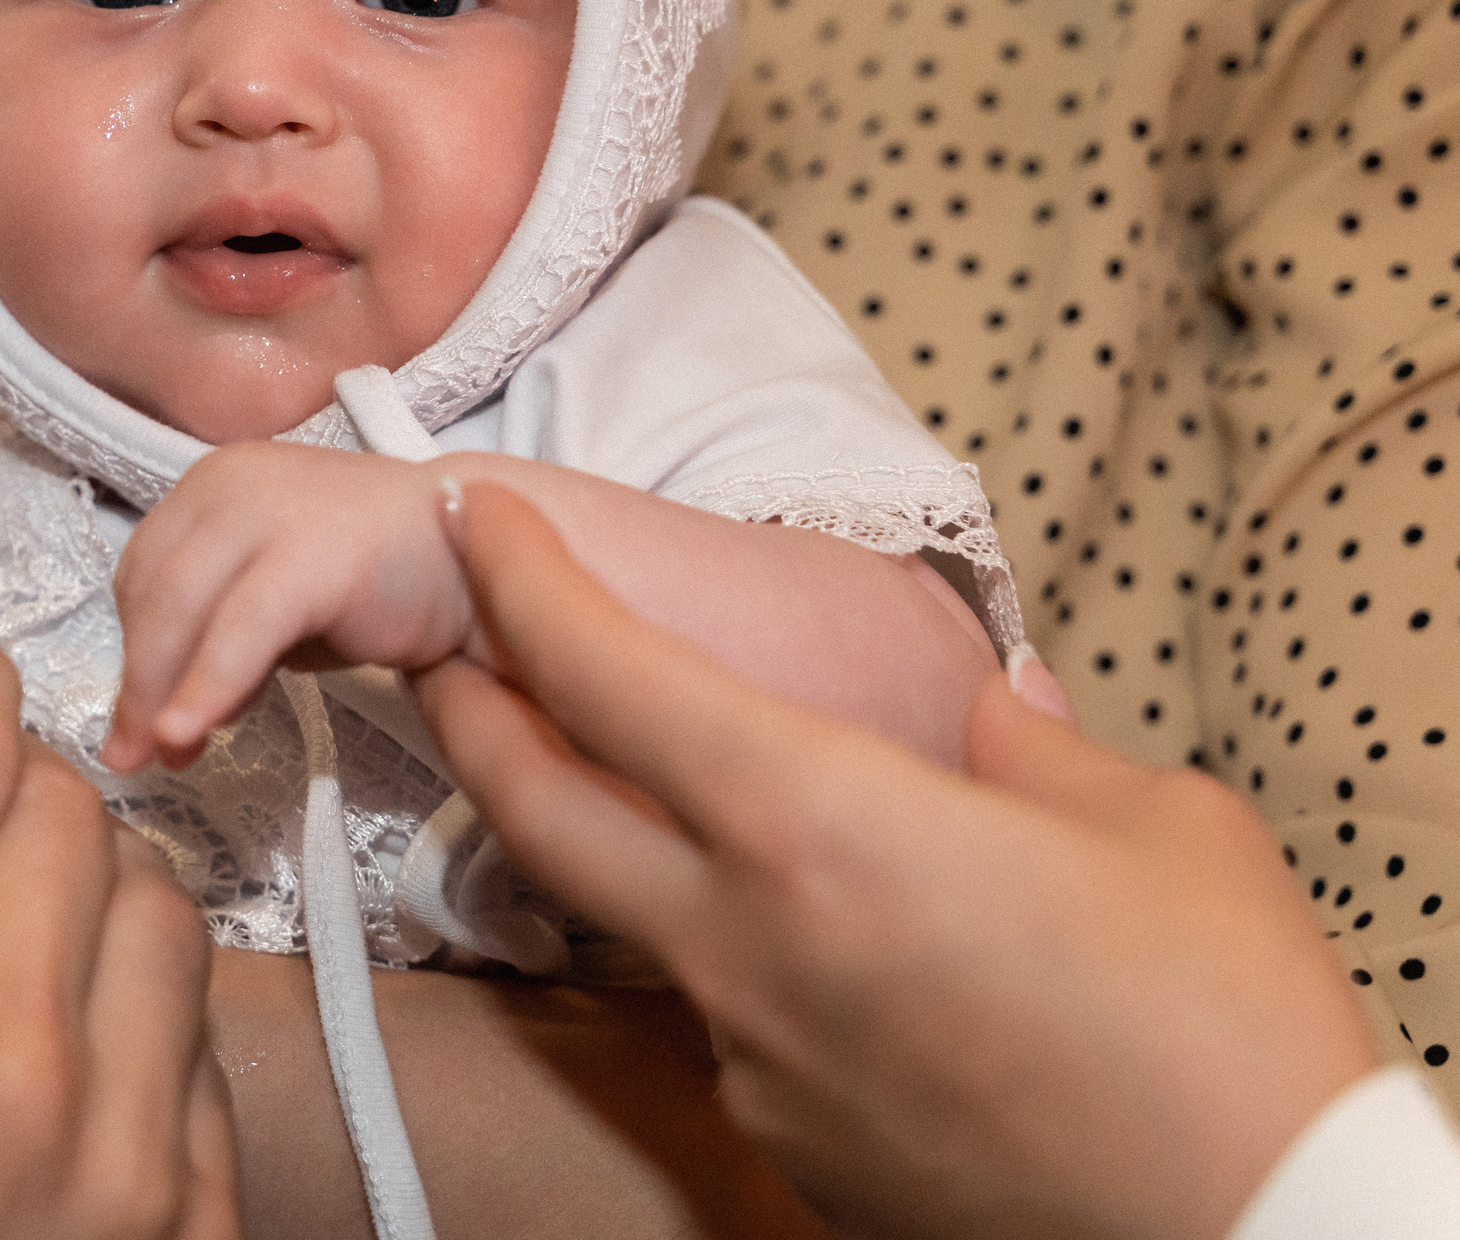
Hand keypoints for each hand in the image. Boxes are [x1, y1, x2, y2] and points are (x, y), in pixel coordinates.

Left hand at [108, 443, 476, 769]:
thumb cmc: (384, 582)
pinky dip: (208, 683)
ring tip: (162, 753)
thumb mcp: (280, 613)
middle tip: (134, 753)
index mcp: (212, 485)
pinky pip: (242, 628)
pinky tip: (191, 730)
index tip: (137, 718)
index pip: (143, 573)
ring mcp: (271, 508)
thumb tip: (166, 721)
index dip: (132, 651)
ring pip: (182, 608)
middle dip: (138, 682)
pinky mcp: (314, 551)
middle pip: (150, 591)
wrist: (491, 560)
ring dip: (161, 690)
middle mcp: (230, 482)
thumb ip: (221, 646)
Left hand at [416, 483, 1380, 1239]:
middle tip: (440, 644)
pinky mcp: (783, 1143)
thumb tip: (992, 718)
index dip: (517, 583)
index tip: (470, 520)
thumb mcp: (1152, 826)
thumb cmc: (1223, 1032)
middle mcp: (743, 944)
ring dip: (620, 839)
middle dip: (467, 708)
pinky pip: (729, 1019)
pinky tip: (829, 945)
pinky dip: (741, 953)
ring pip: (633, 920)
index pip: (604, 676)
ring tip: (675, 787)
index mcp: (819, 825)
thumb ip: (1032, 749)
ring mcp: (748, 1057)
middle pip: (530, 805)